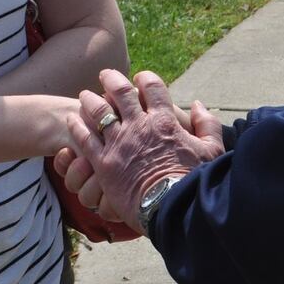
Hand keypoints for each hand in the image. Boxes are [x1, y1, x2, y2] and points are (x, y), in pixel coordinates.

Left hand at [64, 70, 224, 232]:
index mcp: (164, 120)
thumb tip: (198, 105)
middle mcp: (138, 125)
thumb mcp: (211, 149)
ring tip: (85, 95)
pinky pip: (84, 138)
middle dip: (112, 79)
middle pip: (120, 92)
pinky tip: (72, 119)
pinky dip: (77, 126)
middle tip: (105, 75)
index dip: (145, 79)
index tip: (140, 77)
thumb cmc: (195, 180)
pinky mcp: (103, 163)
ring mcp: (119, 143)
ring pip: (98, 111)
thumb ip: (206, 124)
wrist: (173, 209)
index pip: (152, 87)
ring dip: (90, 100)